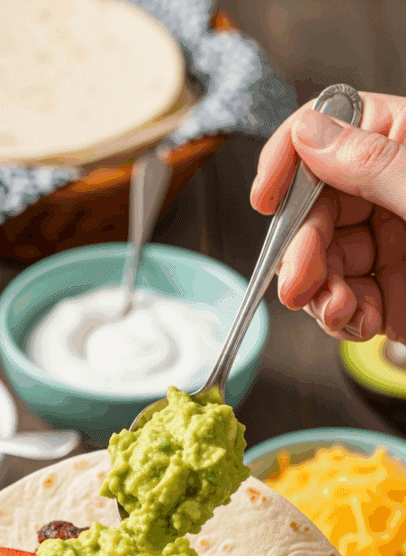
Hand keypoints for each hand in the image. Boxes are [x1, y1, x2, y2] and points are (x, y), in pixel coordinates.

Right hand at [251, 93, 405, 342]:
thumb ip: (373, 162)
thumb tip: (308, 134)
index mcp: (402, 143)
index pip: (328, 131)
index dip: (287, 161)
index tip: (265, 197)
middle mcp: (388, 192)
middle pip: (314, 209)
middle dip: (299, 249)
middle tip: (296, 280)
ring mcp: (387, 246)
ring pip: (320, 262)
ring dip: (316, 291)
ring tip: (335, 309)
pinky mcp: (389, 296)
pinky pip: (344, 304)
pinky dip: (342, 319)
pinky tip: (356, 322)